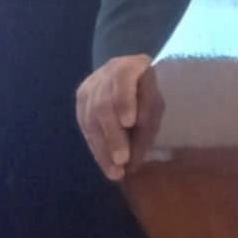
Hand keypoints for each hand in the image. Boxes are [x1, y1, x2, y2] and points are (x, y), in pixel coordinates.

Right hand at [75, 54, 163, 181]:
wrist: (131, 76)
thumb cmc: (148, 92)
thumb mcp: (156, 104)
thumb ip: (148, 124)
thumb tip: (133, 160)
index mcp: (130, 66)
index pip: (123, 80)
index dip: (124, 101)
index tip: (129, 123)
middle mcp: (105, 73)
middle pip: (103, 105)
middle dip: (113, 136)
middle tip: (122, 161)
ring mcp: (89, 86)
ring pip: (90, 118)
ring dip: (102, 148)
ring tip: (113, 171)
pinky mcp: (80, 100)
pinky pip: (85, 126)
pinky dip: (95, 146)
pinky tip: (104, 162)